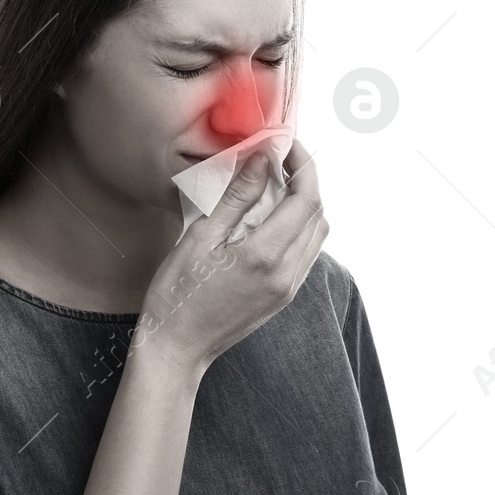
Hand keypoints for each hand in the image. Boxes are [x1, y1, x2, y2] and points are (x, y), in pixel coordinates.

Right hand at [135, 137, 326, 377]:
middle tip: (277, 158)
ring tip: (273, 183)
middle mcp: (287, 273)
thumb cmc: (177, 296)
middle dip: (305, 179)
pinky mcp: (283, 296)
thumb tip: (261, 159)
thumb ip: (236, 198)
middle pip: (318, 213)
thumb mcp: (200, 239)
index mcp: (265, 255)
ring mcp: (288, 288)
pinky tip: (269, 216)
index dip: (302, 164)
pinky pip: (305, 252)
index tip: (283, 143)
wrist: (176, 351)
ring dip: (303, 203)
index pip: (306, 198)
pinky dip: (297, 226)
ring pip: (317, 233)